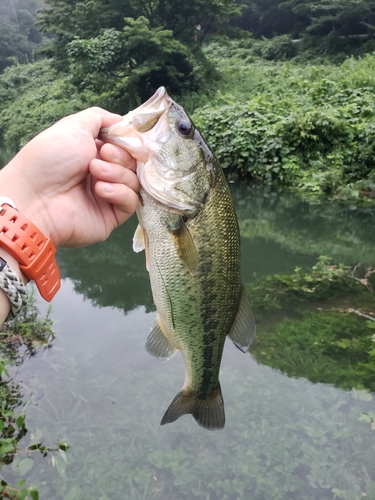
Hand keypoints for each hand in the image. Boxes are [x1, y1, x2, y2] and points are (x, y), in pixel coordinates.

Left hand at [0, 107, 138, 247]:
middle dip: (120, 156)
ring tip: (94, 172)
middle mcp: (103, 173)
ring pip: (134, 181)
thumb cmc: (51, 158)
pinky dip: (119, 192)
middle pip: (133, 163)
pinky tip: (100, 190)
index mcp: (95, 152)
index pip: (126, 146)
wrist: (37, 196)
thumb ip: (101, 118)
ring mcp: (109, 195)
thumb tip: (124, 123)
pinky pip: (131, 201)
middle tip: (101, 156)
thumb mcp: (75, 126)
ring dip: (116, 173)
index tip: (118, 139)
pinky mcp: (112, 215)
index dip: (127, 141)